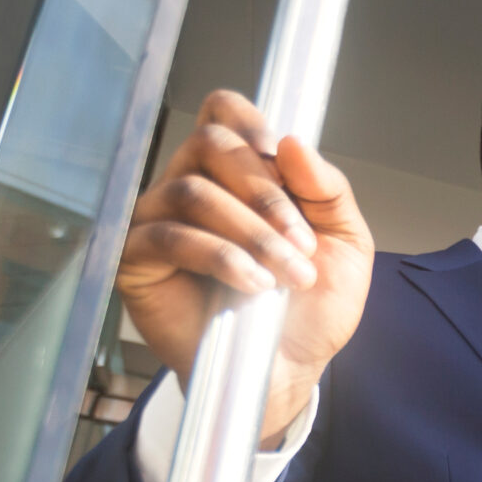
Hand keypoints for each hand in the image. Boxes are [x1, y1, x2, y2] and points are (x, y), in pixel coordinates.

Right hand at [117, 89, 372, 446]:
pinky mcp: (137, 260)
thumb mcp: (344, 244)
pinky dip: (220, 256)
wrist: (289, 369)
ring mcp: (158, 220)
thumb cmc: (310, 307)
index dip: (248, 122)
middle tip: (302, 244)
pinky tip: (254, 285)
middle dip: (266, 193)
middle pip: (209, 143)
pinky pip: (169, 236)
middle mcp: (191, 185)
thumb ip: (328, 191)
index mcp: (238, 173)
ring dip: (252, 232)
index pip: (223, 112)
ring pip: (192, 191)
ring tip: (288, 276)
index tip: (279, 156)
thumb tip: (294, 142)